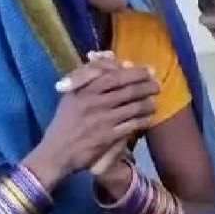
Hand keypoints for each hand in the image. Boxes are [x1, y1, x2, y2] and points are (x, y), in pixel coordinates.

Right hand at [23, 54, 158, 189]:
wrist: (57, 152)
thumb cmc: (65, 123)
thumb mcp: (71, 97)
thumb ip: (87, 79)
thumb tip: (110, 60)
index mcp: (84, 90)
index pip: (114, 75)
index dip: (134, 72)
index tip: (147, 71)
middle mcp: (93, 102)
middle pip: (127, 90)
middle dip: (146, 86)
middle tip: (157, 85)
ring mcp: (102, 120)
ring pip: (133, 107)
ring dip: (148, 103)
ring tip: (154, 102)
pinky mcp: (108, 136)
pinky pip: (132, 125)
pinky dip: (143, 120)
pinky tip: (149, 118)